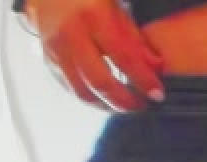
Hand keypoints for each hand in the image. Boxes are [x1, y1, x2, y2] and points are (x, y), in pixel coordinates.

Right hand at [25, 0, 164, 112]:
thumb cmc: (88, 0)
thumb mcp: (118, 11)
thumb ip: (137, 40)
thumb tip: (157, 68)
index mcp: (93, 17)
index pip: (124, 57)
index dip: (143, 80)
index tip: (157, 94)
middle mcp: (71, 35)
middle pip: (100, 82)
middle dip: (125, 101)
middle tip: (142, 105)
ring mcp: (56, 50)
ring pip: (83, 92)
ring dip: (108, 106)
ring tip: (126, 106)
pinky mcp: (49, 62)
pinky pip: (71, 90)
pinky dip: (92, 99)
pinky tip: (106, 100)